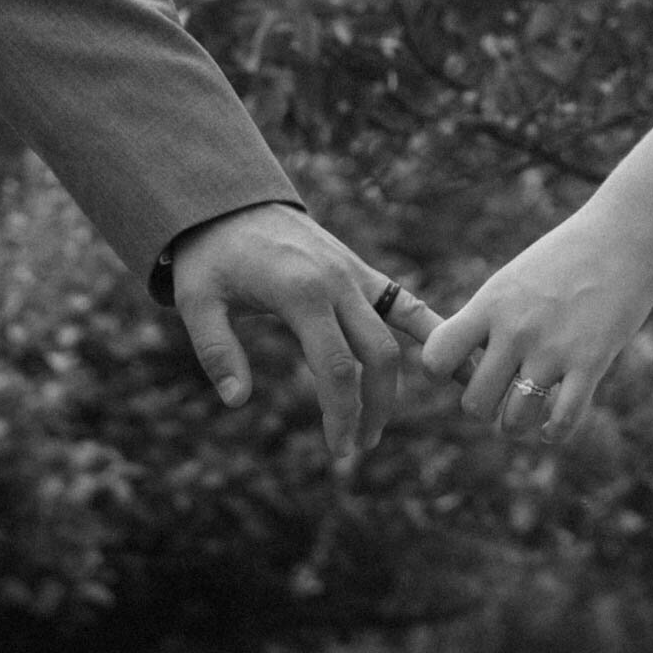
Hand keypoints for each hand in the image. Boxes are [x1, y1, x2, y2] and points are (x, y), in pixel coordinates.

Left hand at [171, 202, 441, 456]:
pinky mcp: (361, 272)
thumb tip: (237, 401)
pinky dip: (430, 331)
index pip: (337, 367)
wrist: (230, 203)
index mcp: (301, 293)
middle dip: (373, 408)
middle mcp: (337, 283)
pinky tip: (455, 360)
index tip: (339, 449)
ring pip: (394, 337)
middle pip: (376, 357)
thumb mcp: (196, 301)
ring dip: (392, 386)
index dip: (342, 413)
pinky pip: (405, 304)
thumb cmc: (210, 256)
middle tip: (356, 446)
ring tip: (376, 425)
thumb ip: (216, 351)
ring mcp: (354, 275)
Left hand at [421, 208, 652, 442]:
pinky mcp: (592, 363)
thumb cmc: (564, 258)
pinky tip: (551, 429)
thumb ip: (486, 321)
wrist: (624, 237)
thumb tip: (459, 366)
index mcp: (489, 305)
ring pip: (514, 421)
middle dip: (484, 407)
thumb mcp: (512, 281)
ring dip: (516, 425)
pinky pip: (563, 420)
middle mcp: (515, 330)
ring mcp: (553, 349)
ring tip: (523, 415)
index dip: (441, 371)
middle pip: (474, 403)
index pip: (436, 357)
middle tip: (499, 394)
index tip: (460, 367)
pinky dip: (554, 433)